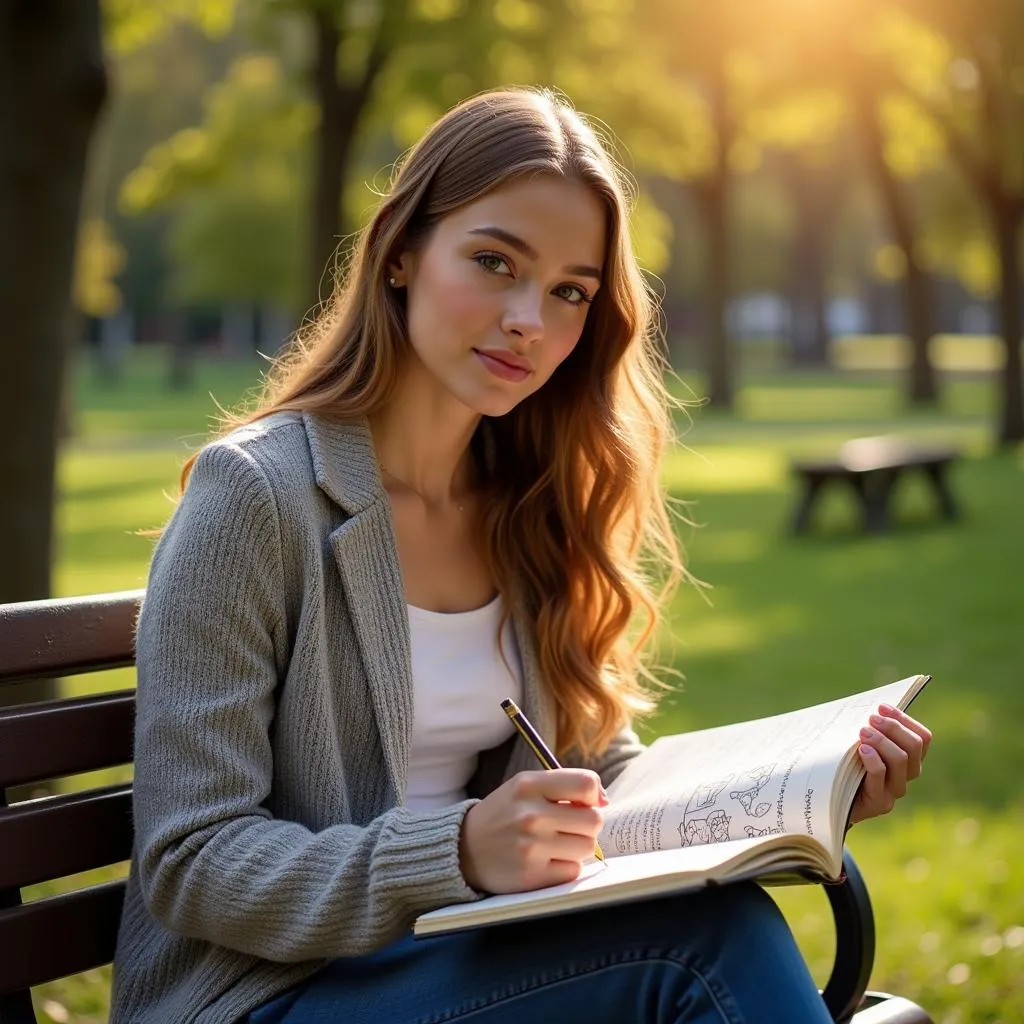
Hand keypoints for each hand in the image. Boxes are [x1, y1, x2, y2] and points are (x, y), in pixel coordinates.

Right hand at [459, 769, 606, 892]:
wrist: (465, 849)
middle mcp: (530, 815)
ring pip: (587, 847)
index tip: (588, 802)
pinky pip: (573, 871)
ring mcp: (531, 847)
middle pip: (593, 820)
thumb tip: (603, 800)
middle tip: (570, 827)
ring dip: (577, 847)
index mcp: (529, 785)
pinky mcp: (531, 876)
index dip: (594, 795)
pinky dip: (565, 867)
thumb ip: (562, 786)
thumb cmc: (504, 814)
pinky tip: (546, 861)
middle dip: (588, 824)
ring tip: (555, 844)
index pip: (586, 783)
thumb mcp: (525, 787)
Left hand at [849, 703, 932, 825]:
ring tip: (863, 732)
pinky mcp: (879, 803)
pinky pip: (881, 777)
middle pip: (914, 746)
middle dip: (893, 727)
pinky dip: (873, 760)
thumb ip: (870, 729)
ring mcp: (894, 790)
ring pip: (901, 760)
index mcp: (908, 759)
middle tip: (871, 719)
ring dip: (882, 741)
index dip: (904, 719)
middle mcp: (906, 775)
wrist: (830, 798)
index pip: (923, 737)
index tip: (881, 707)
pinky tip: (862, 750)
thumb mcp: (858, 742)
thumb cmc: (844, 763)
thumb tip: (873, 708)